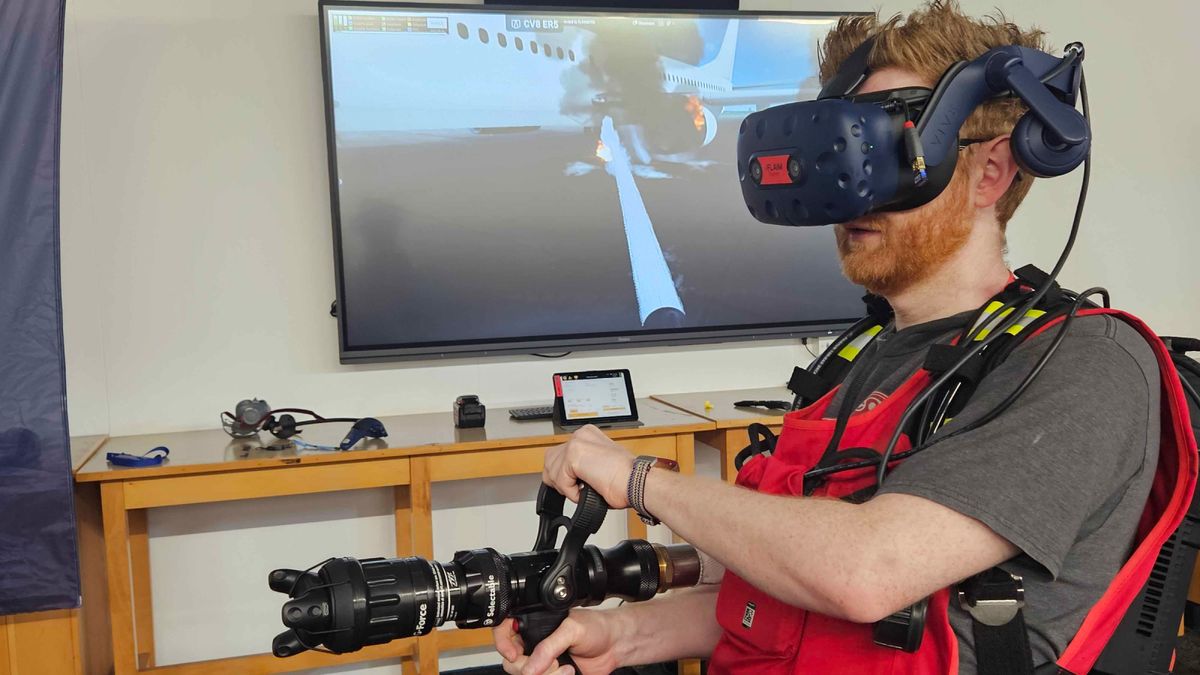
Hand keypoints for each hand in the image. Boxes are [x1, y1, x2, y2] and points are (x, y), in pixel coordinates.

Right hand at [493, 608, 624, 674]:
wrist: (616, 646)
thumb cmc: (597, 628)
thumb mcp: (571, 629)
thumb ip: (549, 647)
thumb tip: (530, 666)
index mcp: (534, 625)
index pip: (505, 634)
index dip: (503, 645)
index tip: (515, 656)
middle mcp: (535, 644)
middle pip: (513, 663)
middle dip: (531, 667)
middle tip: (552, 662)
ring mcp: (543, 662)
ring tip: (566, 669)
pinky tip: (569, 673)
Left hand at [544, 424, 634, 506]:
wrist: (636, 482)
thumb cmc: (625, 479)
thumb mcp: (598, 466)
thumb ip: (582, 465)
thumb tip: (569, 477)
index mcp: (587, 435)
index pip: (559, 454)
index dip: (563, 474)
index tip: (574, 483)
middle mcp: (581, 435)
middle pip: (551, 460)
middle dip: (559, 479)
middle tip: (576, 489)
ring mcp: (577, 443)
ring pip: (552, 471)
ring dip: (566, 487)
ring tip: (584, 489)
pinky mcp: (574, 455)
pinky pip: (560, 480)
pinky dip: (571, 492)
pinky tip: (586, 490)